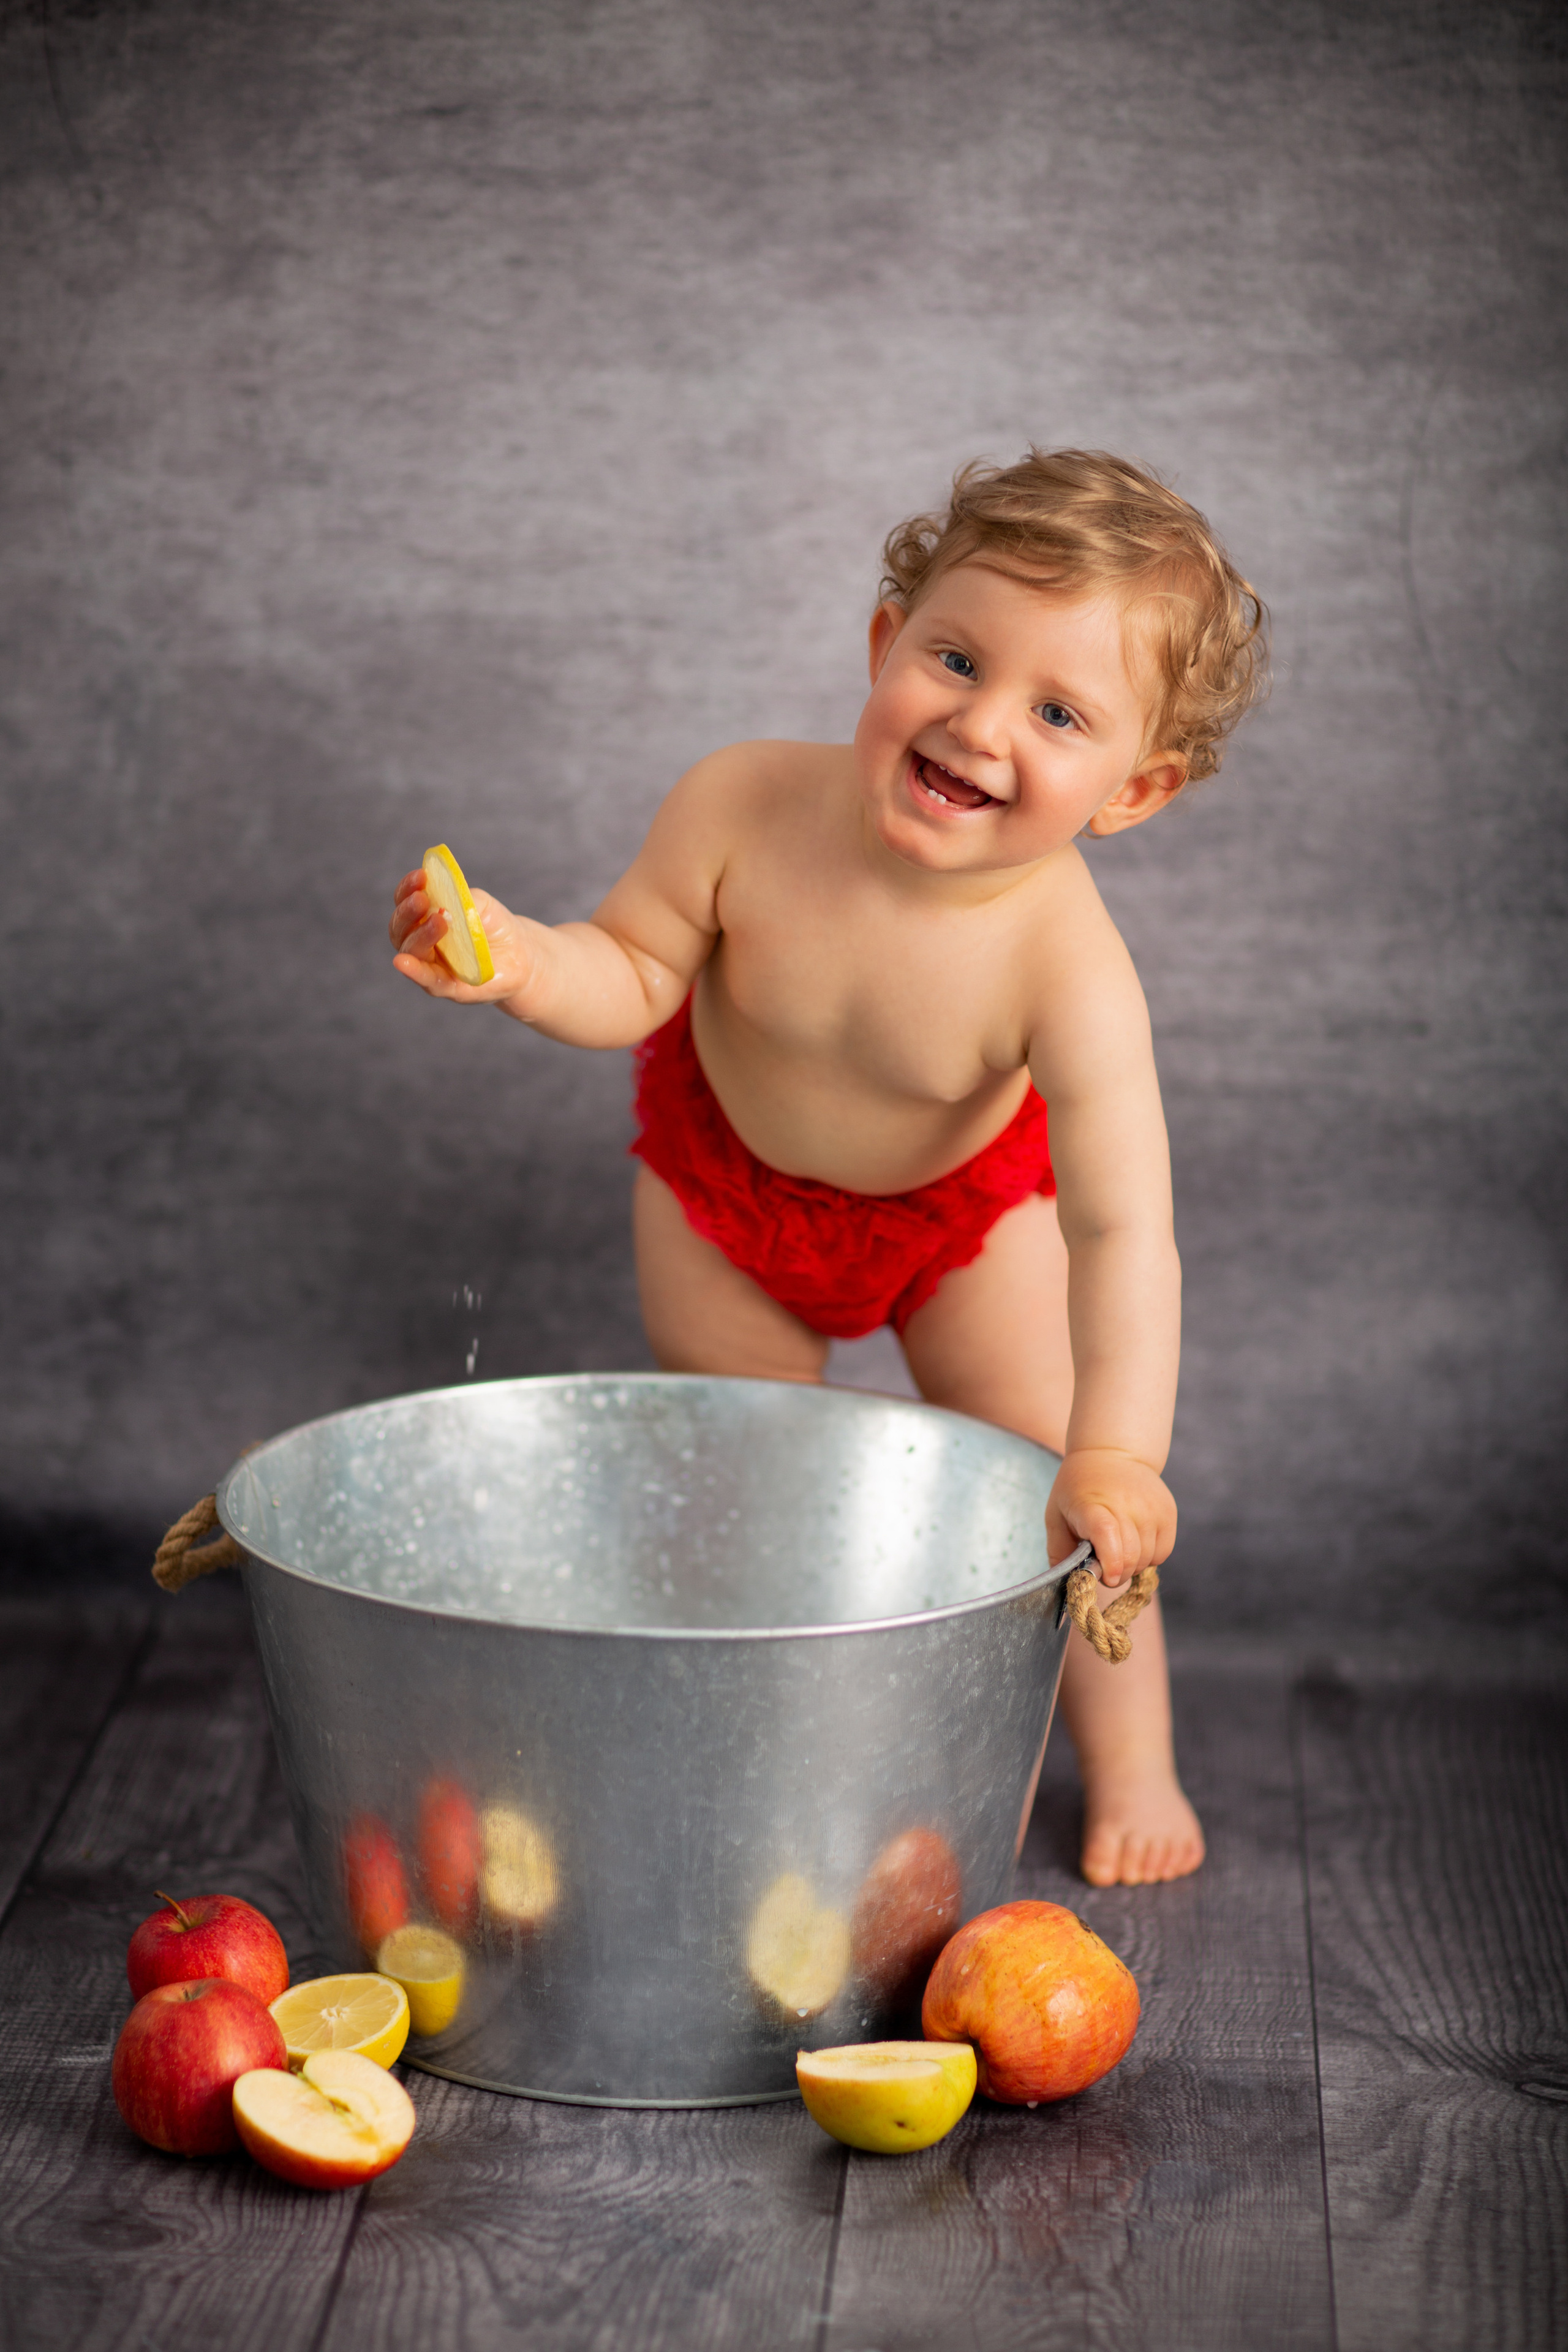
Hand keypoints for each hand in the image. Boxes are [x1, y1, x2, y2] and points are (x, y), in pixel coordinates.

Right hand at [388, 869, 540, 1011]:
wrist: (521, 955)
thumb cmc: (495, 926)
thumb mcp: (480, 904)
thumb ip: (461, 898)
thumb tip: (441, 903)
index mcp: (423, 917)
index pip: (405, 901)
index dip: (408, 888)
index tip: (421, 876)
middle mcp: (421, 942)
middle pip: (400, 928)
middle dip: (408, 912)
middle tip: (422, 899)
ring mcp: (432, 965)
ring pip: (412, 952)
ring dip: (419, 935)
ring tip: (438, 921)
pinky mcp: (447, 986)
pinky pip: (426, 980)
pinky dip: (414, 971)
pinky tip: (402, 962)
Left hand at [1046, 1449, 1175, 1588]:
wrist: (1112, 1452)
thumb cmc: (1078, 1489)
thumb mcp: (1056, 1515)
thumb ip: (1060, 1552)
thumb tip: (1070, 1585)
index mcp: (1092, 1504)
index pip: (1106, 1533)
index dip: (1109, 1561)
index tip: (1107, 1576)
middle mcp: (1126, 1504)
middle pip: (1130, 1555)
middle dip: (1116, 1572)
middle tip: (1105, 1566)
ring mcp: (1151, 1508)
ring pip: (1147, 1558)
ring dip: (1132, 1566)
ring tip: (1118, 1550)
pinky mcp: (1168, 1512)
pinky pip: (1163, 1553)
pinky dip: (1149, 1557)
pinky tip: (1135, 1544)